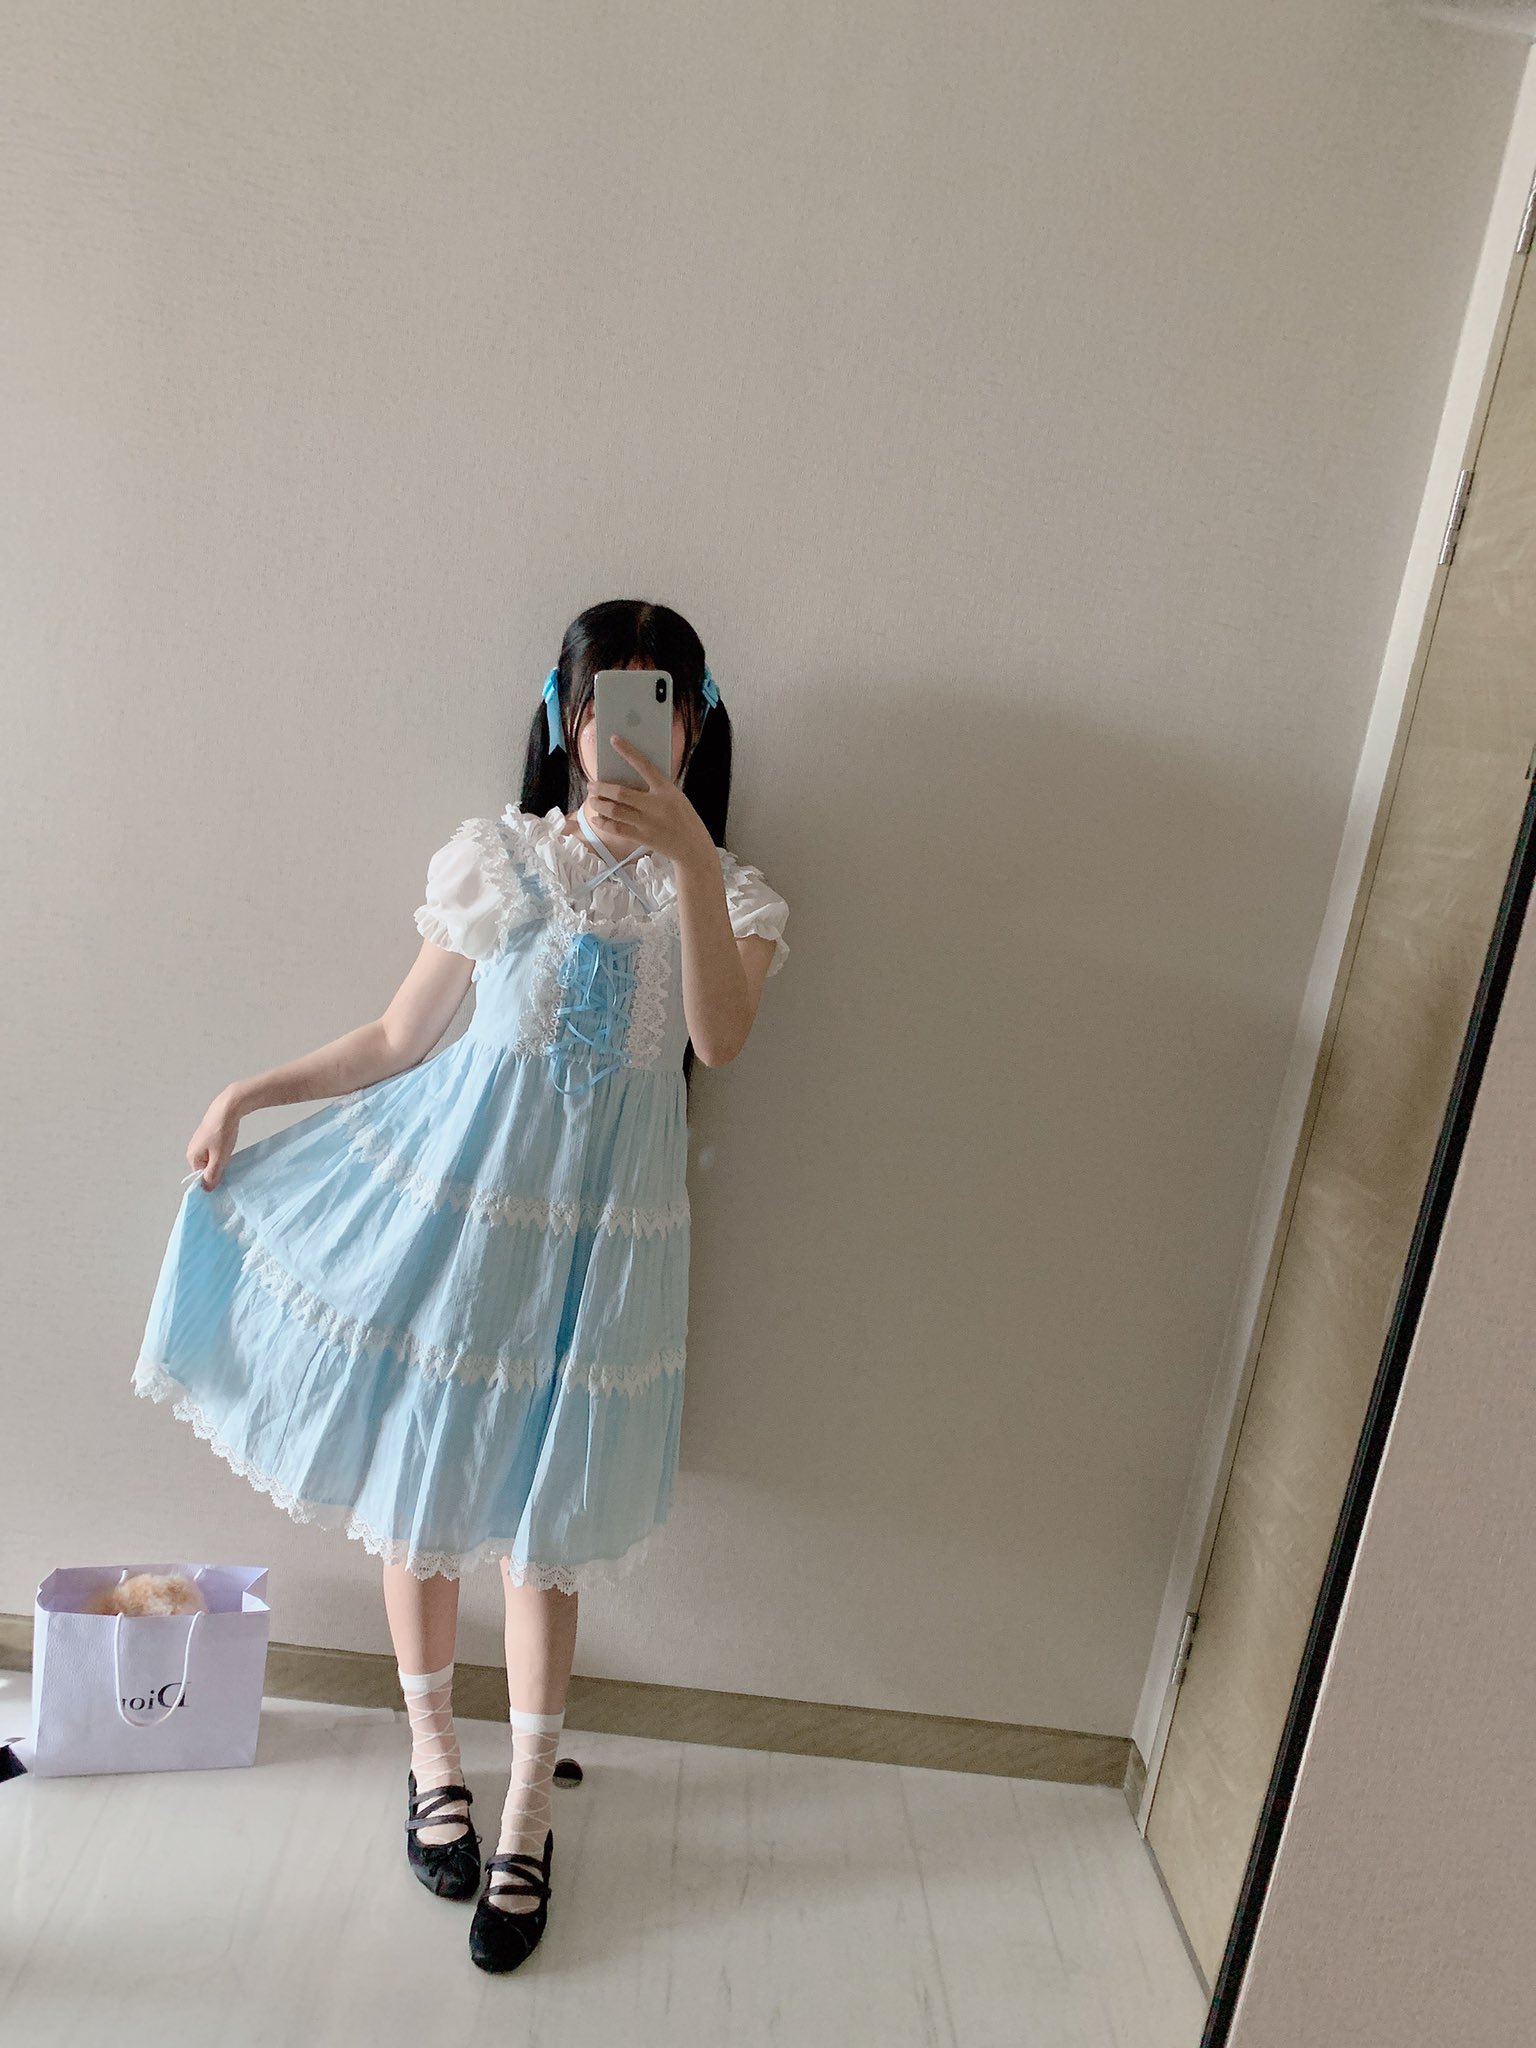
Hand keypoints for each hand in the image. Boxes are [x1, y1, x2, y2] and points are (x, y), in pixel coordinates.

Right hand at [187, 1088, 243, 1189]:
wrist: (227, 1109)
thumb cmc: (222, 1134)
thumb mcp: (219, 1158)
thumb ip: (212, 1175)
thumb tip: (205, 1190)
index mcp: (191, 1157)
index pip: (202, 1176)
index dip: (214, 1175)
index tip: (225, 1171)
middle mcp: (192, 1149)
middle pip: (206, 1166)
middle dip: (218, 1165)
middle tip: (228, 1158)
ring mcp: (199, 1141)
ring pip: (211, 1157)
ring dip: (221, 1156)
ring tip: (228, 1149)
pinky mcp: (207, 1134)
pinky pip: (213, 1148)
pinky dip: (221, 1148)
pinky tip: (228, 1142)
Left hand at [587, 737, 716, 869]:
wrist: (693, 846)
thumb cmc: (684, 818)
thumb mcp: (676, 796)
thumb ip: (657, 787)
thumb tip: (630, 777)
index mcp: (666, 790)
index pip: (644, 765)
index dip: (628, 751)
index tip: (614, 740)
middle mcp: (655, 805)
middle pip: (620, 793)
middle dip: (601, 788)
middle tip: (592, 785)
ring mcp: (648, 823)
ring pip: (614, 811)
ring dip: (599, 804)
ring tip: (592, 800)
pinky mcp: (642, 838)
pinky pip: (617, 829)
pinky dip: (603, 823)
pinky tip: (597, 818)